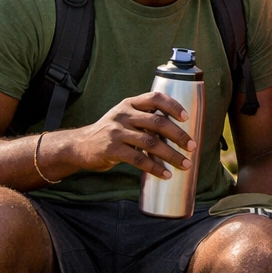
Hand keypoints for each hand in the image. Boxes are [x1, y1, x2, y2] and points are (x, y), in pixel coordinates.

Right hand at [56, 91, 196, 179]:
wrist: (79, 145)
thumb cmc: (110, 133)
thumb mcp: (124, 118)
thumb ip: (145, 120)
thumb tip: (178, 133)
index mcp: (129, 104)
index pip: (155, 98)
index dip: (173, 105)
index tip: (186, 117)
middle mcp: (123, 114)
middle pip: (157, 122)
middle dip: (179, 135)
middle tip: (192, 147)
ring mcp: (116, 131)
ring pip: (151, 143)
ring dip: (171, 155)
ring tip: (185, 164)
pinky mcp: (111, 149)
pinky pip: (138, 159)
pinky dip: (154, 168)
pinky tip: (165, 174)